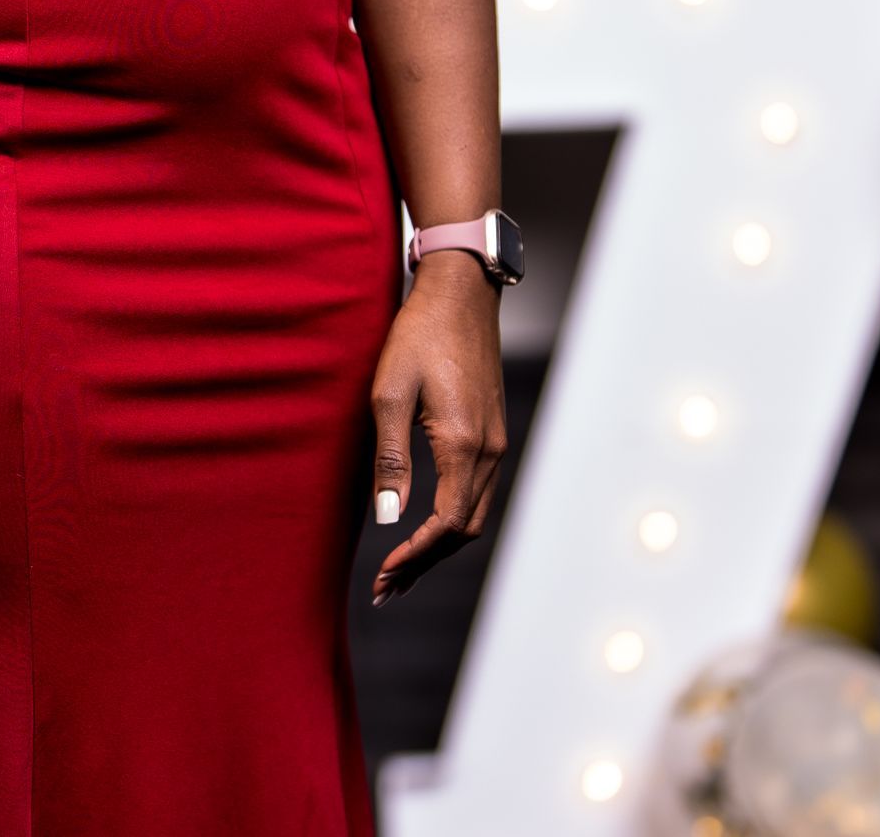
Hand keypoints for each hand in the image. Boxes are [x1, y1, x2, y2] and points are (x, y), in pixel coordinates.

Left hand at [367, 251, 507, 605]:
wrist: (459, 291)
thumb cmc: (419, 333)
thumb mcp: (390, 391)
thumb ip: (390, 457)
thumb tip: (389, 519)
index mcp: (465, 445)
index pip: (446, 525)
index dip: (415, 557)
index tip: (383, 577)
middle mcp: (490, 451)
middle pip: (464, 530)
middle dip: (426, 563)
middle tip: (385, 588)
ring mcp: (497, 441)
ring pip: (474, 514)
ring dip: (439, 545)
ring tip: (400, 567)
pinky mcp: (492, 430)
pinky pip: (477, 490)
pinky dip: (452, 518)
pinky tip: (425, 521)